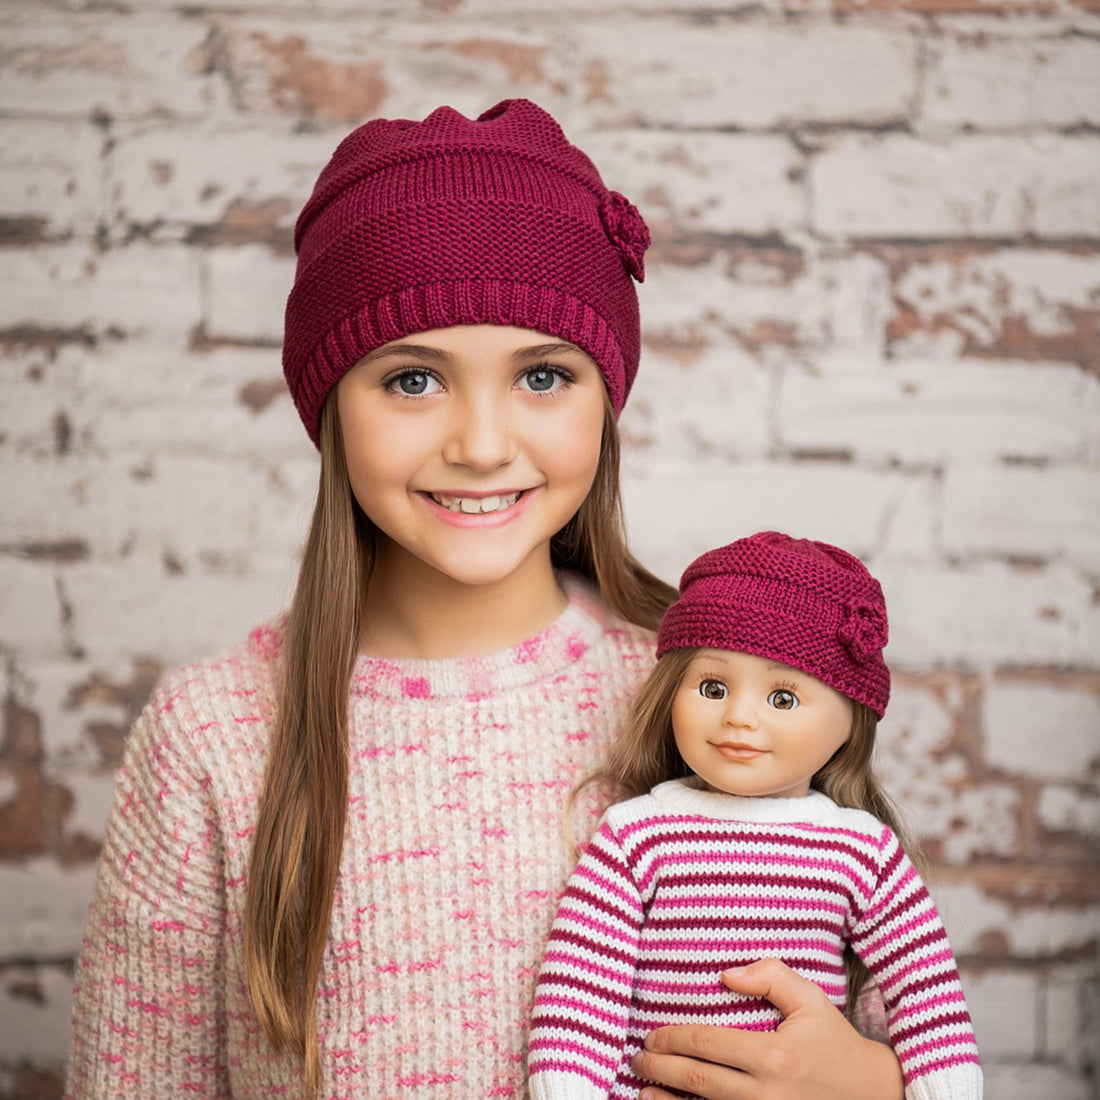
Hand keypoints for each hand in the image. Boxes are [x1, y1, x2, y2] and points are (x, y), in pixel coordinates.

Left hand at [631, 958, 903, 1099]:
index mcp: (772, 1056)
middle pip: (698, 1080)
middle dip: (661, 1069)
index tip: (652, 1036)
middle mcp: (766, 1093)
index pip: (707, 1044)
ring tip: (641, 1090)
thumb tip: (726, 974)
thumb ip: (770, 975)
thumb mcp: (810, 999)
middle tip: (638, 1059)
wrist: (872, 1095)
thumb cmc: (834, 1043)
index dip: (673, 1039)